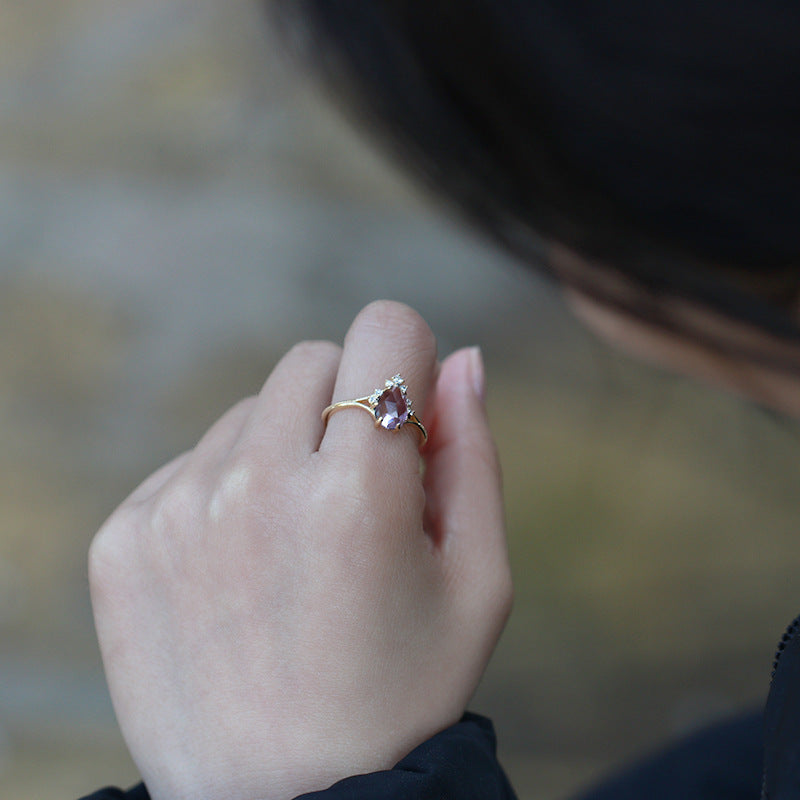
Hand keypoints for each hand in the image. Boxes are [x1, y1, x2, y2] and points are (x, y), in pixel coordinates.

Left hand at [89, 301, 511, 799]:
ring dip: (285, 454)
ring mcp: (178, 510)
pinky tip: (243, 569)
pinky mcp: (125, 537)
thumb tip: (462, 357)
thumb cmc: (401, 695)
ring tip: (298, 548)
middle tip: (357, 499)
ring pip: (251, 410)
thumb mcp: (477, 584)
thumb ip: (474, 454)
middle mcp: (255, 485)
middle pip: (312, 360)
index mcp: (357, 493)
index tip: (408, 417)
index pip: (384, 331)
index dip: (408, 363)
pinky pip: (191, 461)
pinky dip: (226, 492)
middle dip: (346, 406)